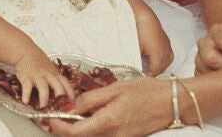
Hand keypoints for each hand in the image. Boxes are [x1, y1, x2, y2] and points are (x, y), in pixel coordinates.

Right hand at [13, 51, 73, 107]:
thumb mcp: (51, 69)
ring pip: (43, 87)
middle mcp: (49, 76)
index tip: (73, 103)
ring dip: (44, 97)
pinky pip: (27, 86)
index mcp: (56, 74)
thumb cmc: (39, 62)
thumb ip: (56, 80)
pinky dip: (26, 94)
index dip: (70, 93)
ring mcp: (38, 76)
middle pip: (58, 85)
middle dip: (61, 95)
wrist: (26, 51)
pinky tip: (25, 101)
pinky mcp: (27, 77)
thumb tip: (62, 94)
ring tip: (43, 107)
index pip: (66, 84)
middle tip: (62, 107)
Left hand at [45, 76, 171, 136]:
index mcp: (109, 121)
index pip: (76, 133)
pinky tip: (93, 116)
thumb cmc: (147, 91)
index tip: (50, 118)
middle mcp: (114, 135)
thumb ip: (92, 98)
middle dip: (66, 129)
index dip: (59, 127)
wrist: (172, 102)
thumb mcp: (116, 88)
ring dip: (80, 129)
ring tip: (75, 114)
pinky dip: (93, 129)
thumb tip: (72, 107)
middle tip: (58, 115)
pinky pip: (103, 136)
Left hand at [135, 14, 174, 75]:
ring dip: (161, 66)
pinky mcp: (166, 40)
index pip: (156, 70)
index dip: (150, 76)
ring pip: (168, 60)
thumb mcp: (135, 49)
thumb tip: (134, 71)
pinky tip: (157, 59)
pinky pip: (169, 53)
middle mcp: (165, 50)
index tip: (144, 80)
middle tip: (147, 76)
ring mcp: (167, 44)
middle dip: (156, 72)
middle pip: (163, 67)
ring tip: (152, 69)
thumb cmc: (137, 30)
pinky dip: (164, 58)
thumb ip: (137, 62)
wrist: (141, 15)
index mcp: (158, 53)